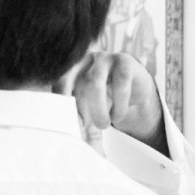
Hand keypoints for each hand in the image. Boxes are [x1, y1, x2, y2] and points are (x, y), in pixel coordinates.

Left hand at [53, 51, 167, 155]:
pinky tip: (118, 116)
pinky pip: (120, 84)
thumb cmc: (106, 99)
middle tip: (83, 126)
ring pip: (94, 83)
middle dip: (77, 107)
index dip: (59, 101)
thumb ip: (76, 116)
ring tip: (103, 124)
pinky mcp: (125, 61)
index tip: (64, 122)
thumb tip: (68, 136)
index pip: (58, 81)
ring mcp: (104, 57)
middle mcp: (83, 59)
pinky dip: (119, 105)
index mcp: (70, 68)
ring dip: (98, 109)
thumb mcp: (88, 107)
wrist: (136, 91)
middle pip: (71, 80)